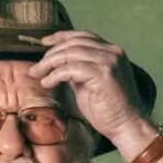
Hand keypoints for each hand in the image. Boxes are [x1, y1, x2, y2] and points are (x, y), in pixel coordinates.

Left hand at [27, 30, 149, 144]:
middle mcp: (112, 52)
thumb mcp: (88, 85)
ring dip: (50, 64)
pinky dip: (56, 74)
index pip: (83, 36)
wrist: (126, 126)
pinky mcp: (103, 74)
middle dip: (51, 53)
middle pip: (74, 43)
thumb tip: (56, 66)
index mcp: (111, 52)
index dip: (61, 37)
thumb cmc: (108, 110)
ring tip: (38, 75)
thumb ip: (76, 71)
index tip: (44, 43)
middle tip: (36, 68)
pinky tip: (48, 83)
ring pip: (71, 53)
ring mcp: (109, 61)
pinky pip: (71, 68)